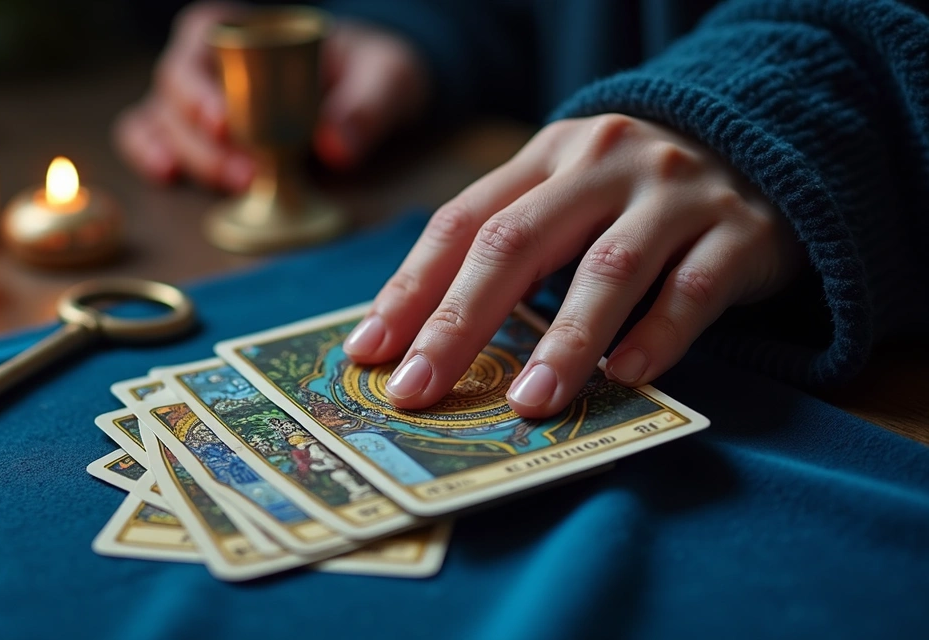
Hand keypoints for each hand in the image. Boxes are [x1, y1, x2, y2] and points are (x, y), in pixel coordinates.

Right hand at [113, 1, 429, 190]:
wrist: (370, 91)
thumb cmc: (368, 69)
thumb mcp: (385, 76)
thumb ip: (368, 105)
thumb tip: (335, 148)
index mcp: (240, 27)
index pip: (197, 41)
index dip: (200, 85)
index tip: (225, 123)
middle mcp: (207, 60)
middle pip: (173, 91)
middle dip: (201, 139)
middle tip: (242, 173)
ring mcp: (195, 98)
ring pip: (160, 120)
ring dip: (189, 156)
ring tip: (233, 184)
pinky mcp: (196, 133)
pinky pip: (152, 138)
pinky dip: (151, 156)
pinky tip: (168, 177)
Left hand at [343, 114, 804, 417]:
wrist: (762, 142)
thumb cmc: (634, 193)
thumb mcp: (566, 195)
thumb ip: (509, 247)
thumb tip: (426, 340)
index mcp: (545, 156)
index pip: (462, 222)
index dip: (411, 290)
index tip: (370, 352)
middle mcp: (602, 164)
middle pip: (516, 243)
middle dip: (459, 322)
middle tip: (419, 389)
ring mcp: (673, 193)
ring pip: (607, 268)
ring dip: (563, 341)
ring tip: (527, 403)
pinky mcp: (740, 231)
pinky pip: (693, 289)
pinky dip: (657, 335)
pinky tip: (626, 377)